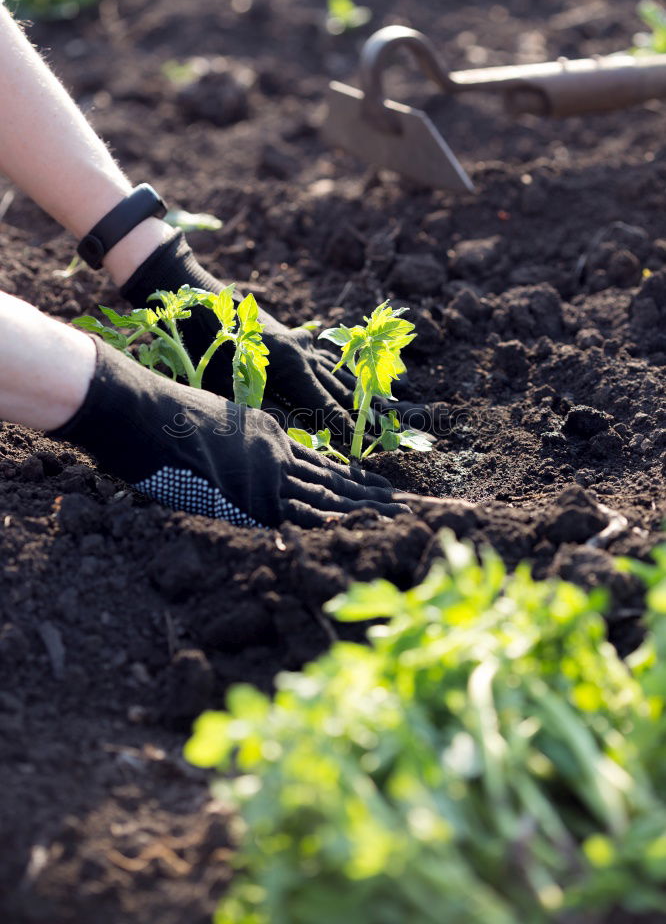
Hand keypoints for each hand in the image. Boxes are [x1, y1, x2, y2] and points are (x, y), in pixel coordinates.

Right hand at [49, 337, 406, 527]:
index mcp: (267, 437)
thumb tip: (230, 471)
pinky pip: (305, 511)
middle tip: (412, 506)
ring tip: (405, 516)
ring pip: (331, 495)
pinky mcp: (255, 488)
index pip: (320, 465)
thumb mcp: (206, 427)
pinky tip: (363, 528)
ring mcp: (269, 469)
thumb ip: (230, 448)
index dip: (353, 480)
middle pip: (336, 480)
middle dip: (375, 496)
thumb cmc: (158, 416)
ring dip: (370, 509)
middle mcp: (277, 451)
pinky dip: (336, 521)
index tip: (379, 490)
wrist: (139, 407)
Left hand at [121, 232, 434, 441]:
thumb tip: (289, 434)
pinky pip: (329, 358)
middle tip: (390, 433)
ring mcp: (302, 344)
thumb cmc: (208, 349)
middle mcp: (303, 354)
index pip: (322, 406)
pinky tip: (361, 379)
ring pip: (339, 372)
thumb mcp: (228, 385)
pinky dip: (346, 372)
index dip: (342, 429)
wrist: (200, 302)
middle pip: (340, 390)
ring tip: (388, 409)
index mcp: (288, 367)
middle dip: (364, 413)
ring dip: (361, 393)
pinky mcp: (297, 339)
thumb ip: (262, 408)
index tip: (362, 448)